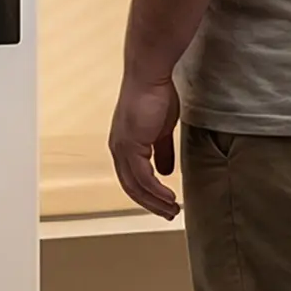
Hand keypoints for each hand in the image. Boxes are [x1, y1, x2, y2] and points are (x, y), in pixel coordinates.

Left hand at [109, 69, 181, 219]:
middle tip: (168, 214)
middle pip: (131, 187)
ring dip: (154, 201)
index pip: (133, 178)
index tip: (164, 204)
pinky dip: (155, 190)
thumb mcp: (163, 129)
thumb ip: (163, 150)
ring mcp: (122, 148)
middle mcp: (118, 149)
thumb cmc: (157, 95)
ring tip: (172, 210)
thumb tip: (166, 172)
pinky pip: (142, 177)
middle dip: (150, 204)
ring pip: (135, 186)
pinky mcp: (130, 145)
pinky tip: (169, 197)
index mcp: (124, 145)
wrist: (150, 75)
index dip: (148, 194)